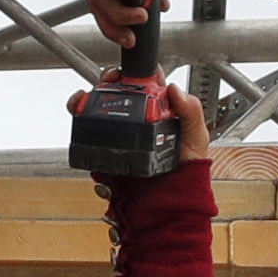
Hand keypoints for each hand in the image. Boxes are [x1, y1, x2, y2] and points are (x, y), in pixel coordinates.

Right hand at [65, 77, 213, 167]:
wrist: (169, 205)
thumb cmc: (188, 172)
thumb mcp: (196, 139)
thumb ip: (191, 113)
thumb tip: (175, 89)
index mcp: (160, 111)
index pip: (145, 81)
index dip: (134, 71)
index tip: (127, 71)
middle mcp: (139, 120)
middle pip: (117, 91)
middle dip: (106, 82)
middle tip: (105, 83)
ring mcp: (122, 136)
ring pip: (98, 111)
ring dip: (86, 102)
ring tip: (82, 102)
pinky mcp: (108, 153)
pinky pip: (90, 139)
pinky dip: (81, 131)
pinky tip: (84, 127)